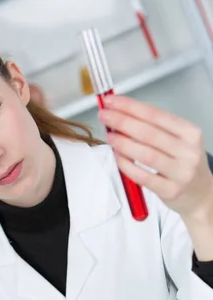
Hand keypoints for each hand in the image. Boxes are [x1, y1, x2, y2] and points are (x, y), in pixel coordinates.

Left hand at [98, 95, 212, 219]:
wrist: (200, 193)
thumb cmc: (183, 163)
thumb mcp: (179, 140)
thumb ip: (153, 129)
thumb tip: (122, 115)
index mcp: (190, 132)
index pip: (156, 114)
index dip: (130, 107)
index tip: (112, 101)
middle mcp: (188, 151)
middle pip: (148, 133)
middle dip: (122, 122)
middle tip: (104, 116)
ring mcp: (180, 172)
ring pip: (145, 155)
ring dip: (123, 143)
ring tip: (110, 137)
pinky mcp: (170, 190)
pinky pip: (143, 177)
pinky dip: (127, 166)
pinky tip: (118, 157)